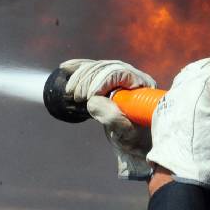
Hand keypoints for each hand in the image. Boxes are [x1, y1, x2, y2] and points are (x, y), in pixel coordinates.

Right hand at [61, 59, 156, 180]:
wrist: (135, 142)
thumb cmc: (135, 138)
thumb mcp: (126, 132)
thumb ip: (112, 118)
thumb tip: (93, 101)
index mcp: (144, 86)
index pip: (119, 73)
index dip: (100, 81)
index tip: (87, 97)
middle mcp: (134, 77)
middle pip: (106, 68)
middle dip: (87, 79)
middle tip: (77, 97)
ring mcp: (122, 78)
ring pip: (98, 67)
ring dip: (80, 76)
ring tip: (70, 92)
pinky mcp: (110, 81)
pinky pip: (93, 69)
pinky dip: (78, 68)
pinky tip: (65, 68)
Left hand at [146, 54, 209, 185]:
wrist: (179, 171)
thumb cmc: (207, 146)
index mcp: (196, 87)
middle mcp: (180, 87)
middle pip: (206, 65)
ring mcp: (171, 97)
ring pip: (193, 73)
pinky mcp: (166, 108)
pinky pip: (184, 83)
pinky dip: (200, 77)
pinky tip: (207, 83)